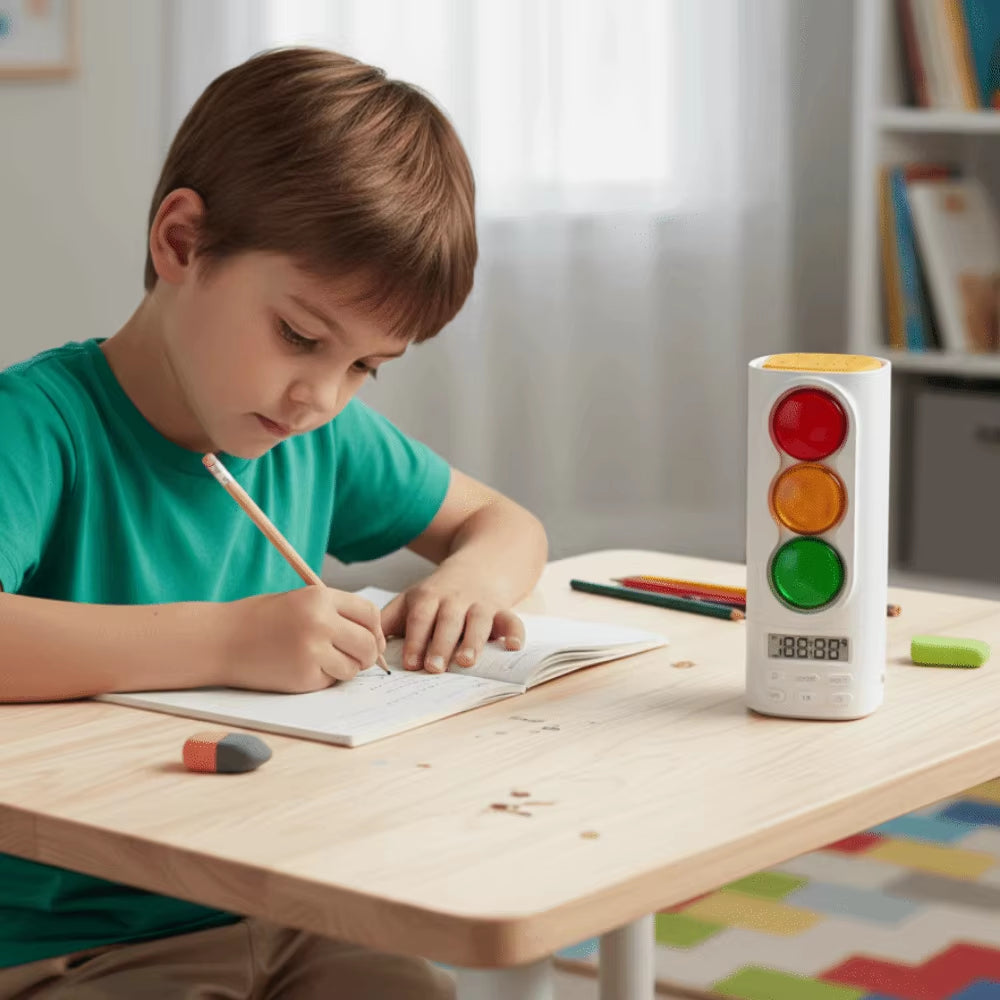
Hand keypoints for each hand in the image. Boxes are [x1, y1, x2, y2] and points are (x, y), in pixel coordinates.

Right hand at [218, 587, 386, 691]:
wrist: (220, 640)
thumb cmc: (260, 619)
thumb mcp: (300, 600)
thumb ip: (335, 613)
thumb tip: (373, 636)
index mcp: (320, 597)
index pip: (369, 613)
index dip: (375, 629)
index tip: (372, 639)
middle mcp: (320, 622)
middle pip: (368, 643)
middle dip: (368, 654)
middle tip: (358, 658)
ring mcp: (313, 650)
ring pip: (353, 667)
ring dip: (345, 668)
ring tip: (323, 661)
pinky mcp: (303, 676)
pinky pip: (330, 681)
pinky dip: (323, 678)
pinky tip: (301, 668)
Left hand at [379, 572, 524, 672]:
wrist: (481, 563)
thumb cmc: (440, 592)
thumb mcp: (412, 599)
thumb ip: (389, 621)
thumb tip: (369, 649)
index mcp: (428, 596)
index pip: (419, 617)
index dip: (414, 639)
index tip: (409, 663)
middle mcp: (454, 599)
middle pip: (446, 620)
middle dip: (439, 644)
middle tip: (433, 668)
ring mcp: (480, 603)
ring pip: (477, 620)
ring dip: (472, 641)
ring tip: (466, 661)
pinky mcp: (502, 609)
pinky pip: (511, 619)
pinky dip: (514, 632)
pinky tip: (513, 647)